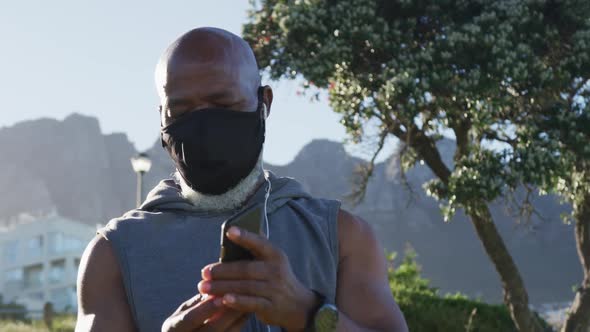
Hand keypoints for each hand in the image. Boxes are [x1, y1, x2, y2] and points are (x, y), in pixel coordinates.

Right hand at [161, 294, 248, 331]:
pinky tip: (246, 314)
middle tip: (242, 298)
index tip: (221, 296)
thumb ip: (199, 301)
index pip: (189, 319)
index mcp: (172, 328)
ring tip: (248, 304)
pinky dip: (238, 326)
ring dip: (237, 321)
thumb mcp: (185, 311)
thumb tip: (216, 284)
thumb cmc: (186, 322)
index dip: (206, 308)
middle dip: (227, 315)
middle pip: (210, 330)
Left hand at [198, 227, 318, 331]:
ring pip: (244, 287)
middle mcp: (275, 270)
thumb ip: (257, 245)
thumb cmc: (278, 277)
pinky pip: (250, 303)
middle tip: (204, 272)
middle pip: (245, 269)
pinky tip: (222, 300)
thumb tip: (237, 227)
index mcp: (275, 254)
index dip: (245, 237)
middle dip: (222, 271)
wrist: (298, 304)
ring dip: (222, 287)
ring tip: (204, 288)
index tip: (230, 231)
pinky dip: (236, 301)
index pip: (259, 243)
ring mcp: (274, 289)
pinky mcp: (270, 306)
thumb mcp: (274, 259)